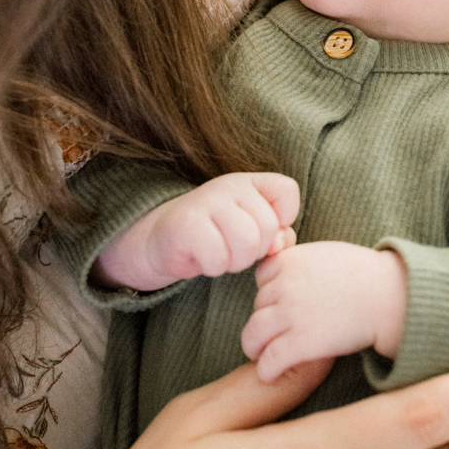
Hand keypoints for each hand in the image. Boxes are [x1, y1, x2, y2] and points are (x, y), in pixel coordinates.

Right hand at [96, 172, 299, 291]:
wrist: (161, 241)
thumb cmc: (214, 236)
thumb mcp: (250, 231)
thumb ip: (276, 235)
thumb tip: (280, 243)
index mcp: (249, 182)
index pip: (287, 191)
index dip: (283, 219)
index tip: (261, 232)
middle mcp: (229, 185)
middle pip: (268, 227)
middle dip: (255, 251)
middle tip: (232, 249)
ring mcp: (207, 201)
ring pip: (247, 243)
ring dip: (234, 261)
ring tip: (218, 254)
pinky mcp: (186, 224)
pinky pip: (218, 257)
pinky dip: (213, 267)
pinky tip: (201, 258)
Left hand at [242, 242, 406, 380]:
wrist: (388, 296)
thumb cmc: (365, 274)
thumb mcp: (326, 253)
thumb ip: (301, 262)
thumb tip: (283, 271)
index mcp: (290, 260)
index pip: (261, 277)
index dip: (271, 292)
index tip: (284, 304)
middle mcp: (284, 285)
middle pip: (257, 306)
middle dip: (267, 319)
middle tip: (279, 332)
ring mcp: (289, 314)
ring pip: (252, 335)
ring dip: (256, 347)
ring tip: (264, 356)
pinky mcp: (298, 344)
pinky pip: (268, 361)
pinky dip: (267, 370)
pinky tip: (273, 374)